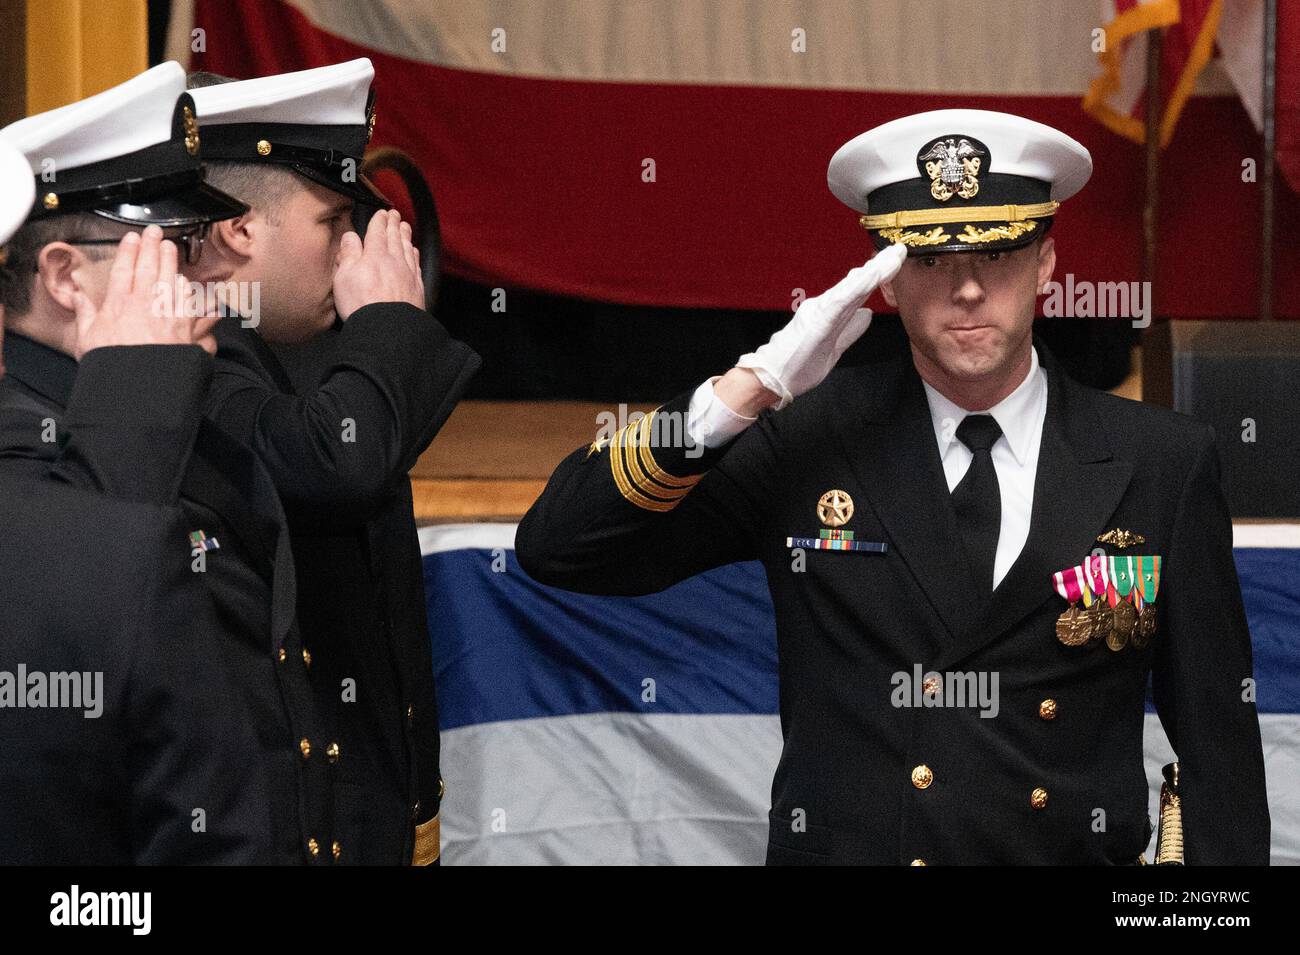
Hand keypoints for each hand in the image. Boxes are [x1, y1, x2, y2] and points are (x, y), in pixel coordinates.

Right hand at [72, 225, 219, 359]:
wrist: (140, 384)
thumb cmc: (114, 365)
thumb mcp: (87, 339)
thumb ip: (84, 314)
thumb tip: (78, 297)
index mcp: (119, 305)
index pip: (125, 269)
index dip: (129, 250)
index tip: (132, 238)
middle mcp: (144, 305)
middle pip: (149, 267)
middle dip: (151, 246)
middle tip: (155, 232)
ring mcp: (166, 314)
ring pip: (170, 279)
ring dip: (170, 260)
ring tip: (170, 247)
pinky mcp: (184, 327)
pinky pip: (187, 301)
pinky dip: (186, 289)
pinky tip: (186, 280)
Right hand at [332, 209, 425, 319]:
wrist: (388, 329)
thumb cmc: (362, 305)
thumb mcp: (343, 277)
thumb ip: (348, 254)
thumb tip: (350, 237)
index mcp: (374, 256)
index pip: (377, 232)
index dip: (379, 220)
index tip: (381, 213)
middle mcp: (394, 261)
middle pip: (395, 238)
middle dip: (394, 224)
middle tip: (395, 214)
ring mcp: (408, 274)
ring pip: (408, 249)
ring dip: (406, 236)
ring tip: (405, 227)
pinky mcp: (417, 288)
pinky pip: (417, 265)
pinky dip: (415, 255)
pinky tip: (414, 253)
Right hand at [734, 243, 905, 408]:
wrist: (771, 380)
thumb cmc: (796, 366)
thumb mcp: (833, 349)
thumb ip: (851, 331)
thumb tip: (867, 314)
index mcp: (830, 315)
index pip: (860, 293)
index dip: (879, 276)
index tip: (896, 261)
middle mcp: (824, 307)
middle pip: (858, 285)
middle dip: (880, 267)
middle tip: (900, 248)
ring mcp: (820, 312)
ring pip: (852, 289)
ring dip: (873, 272)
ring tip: (892, 257)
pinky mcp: (818, 322)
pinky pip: (841, 302)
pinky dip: (857, 287)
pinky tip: (871, 276)